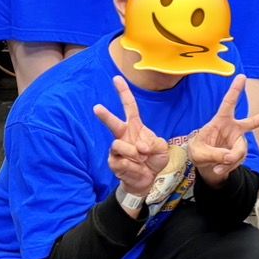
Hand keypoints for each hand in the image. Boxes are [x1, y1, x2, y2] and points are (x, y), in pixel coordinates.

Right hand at [94, 75, 169, 195]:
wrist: (147, 180)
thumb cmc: (153, 160)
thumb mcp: (162, 148)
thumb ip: (155, 143)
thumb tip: (139, 146)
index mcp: (136, 127)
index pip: (129, 107)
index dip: (123, 93)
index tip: (116, 78)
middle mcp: (124, 135)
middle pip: (114, 123)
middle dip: (105, 116)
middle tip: (97, 107)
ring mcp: (117, 149)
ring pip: (118, 144)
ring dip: (133, 152)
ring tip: (141, 158)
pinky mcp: (113, 162)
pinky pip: (121, 161)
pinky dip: (133, 166)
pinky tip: (137, 168)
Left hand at [189, 74, 258, 185]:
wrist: (202, 164)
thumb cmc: (198, 150)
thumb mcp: (199, 152)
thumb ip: (214, 154)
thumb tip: (230, 158)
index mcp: (221, 121)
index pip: (228, 103)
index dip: (235, 90)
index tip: (242, 76)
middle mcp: (233, 128)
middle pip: (253, 122)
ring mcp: (238, 141)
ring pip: (241, 151)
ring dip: (230, 161)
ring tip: (217, 166)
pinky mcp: (239, 152)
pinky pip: (238, 161)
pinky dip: (229, 167)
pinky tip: (219, 169)